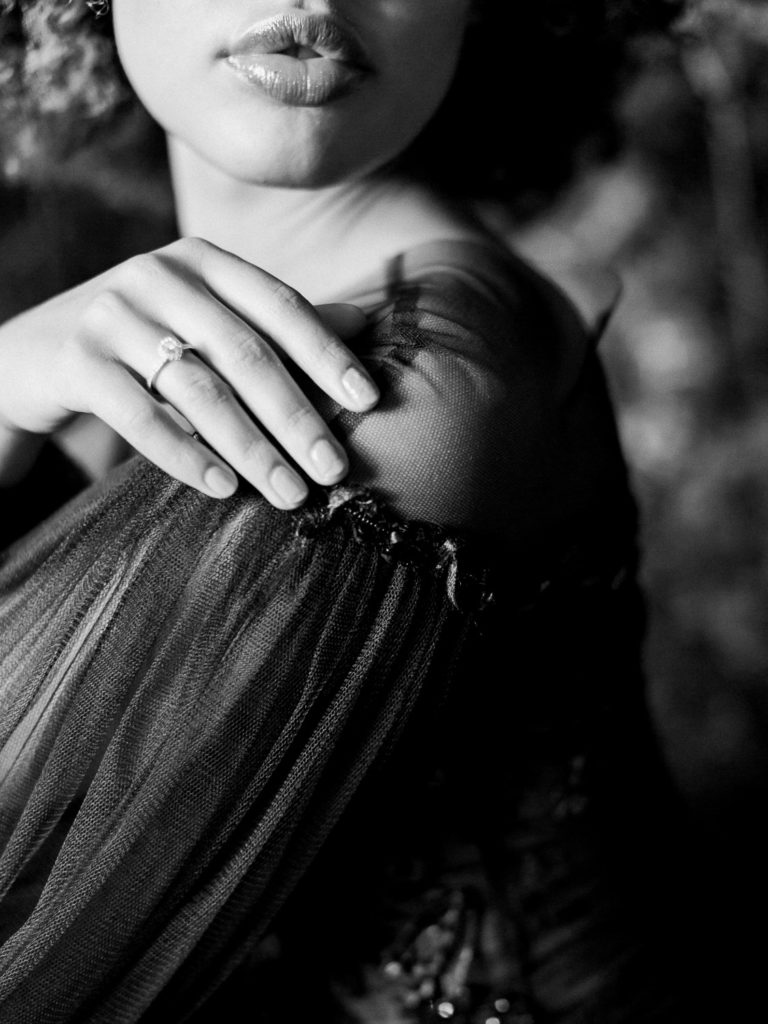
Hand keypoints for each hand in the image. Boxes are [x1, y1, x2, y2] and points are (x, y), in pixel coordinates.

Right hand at [0, 237, 377, 506]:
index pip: (280, 305)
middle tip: (334, 468)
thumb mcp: (208, 318)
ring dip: (251, 448)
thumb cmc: (143, 338)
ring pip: (198, 388)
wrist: (33, 351)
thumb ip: (276, 322)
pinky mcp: (75, 359)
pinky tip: (223, 488)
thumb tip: (364, 322)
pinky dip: (184, 455)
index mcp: (203, 260)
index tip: (370, 401)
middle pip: (245, 353)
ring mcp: (112, 313)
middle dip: (297, 416)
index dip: (327, 353)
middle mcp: (159, 275)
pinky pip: (139, 415)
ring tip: (290, 494)